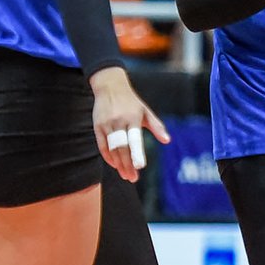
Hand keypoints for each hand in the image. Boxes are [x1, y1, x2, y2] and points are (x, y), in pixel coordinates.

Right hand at [89, 67, 170, 182]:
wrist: (110, 86)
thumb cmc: (131, 102)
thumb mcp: (146, 111)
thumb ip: (157, 126)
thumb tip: (167, 140)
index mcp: (133, 118)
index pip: (134, 139)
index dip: (136, 154)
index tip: (140, 167)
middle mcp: (118, 121)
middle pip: (122, 148)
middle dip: (127, 164)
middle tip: (133, 178)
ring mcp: (107, 124)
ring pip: (112, 148)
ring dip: (118, 164)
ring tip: (125, 175)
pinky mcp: (97, 126)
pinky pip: (102, 145)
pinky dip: (107, 157)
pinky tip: (114, 165)